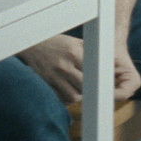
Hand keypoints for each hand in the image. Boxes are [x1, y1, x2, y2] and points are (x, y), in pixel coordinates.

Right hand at [18, 36, 140, 103]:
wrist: (31, 44)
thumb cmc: (55, 42)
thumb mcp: (73, 42)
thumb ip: (89, 51)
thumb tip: (109, 59)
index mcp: (74, 53)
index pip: (93, 70)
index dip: (101, 79)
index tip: (106, 84)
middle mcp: (65, 65)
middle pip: (85, 86)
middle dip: (91, 90)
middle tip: (96, 92)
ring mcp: (54, 75)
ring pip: (74, 95)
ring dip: (80, 96)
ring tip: (82, 92)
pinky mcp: (47, 82)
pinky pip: (61, 97)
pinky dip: (67, 98)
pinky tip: (70, 92)